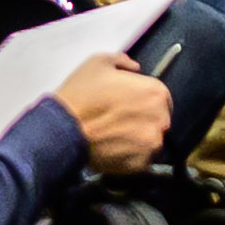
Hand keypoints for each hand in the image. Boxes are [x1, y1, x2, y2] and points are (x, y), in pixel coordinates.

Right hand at [50, 58, 173, 176]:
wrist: (63, 129)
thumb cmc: (80, 97)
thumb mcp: (99, 62)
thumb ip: (123, 61)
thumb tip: (133, 67)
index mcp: (155, 93)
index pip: (161, 99)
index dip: (144, 101)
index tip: (131, 105)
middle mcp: (160, 119)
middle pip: (158, 121)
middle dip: (142, 120)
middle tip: (119, 120)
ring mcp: (151, 144)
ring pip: (150, 142)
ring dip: (137, 139)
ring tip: (113, 135)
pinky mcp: (140, 164)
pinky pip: (140, 160)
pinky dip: (129, 156)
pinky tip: (112, 147)